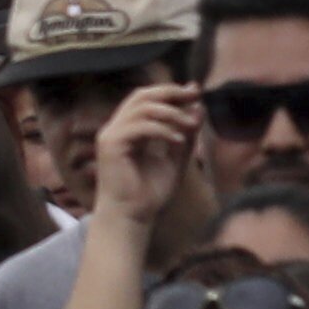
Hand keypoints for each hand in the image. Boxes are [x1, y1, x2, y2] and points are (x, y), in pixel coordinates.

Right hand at [89, 74, 205, 247]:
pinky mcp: (110, 145)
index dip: (170, 91)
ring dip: (171, 113)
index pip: (146, 99)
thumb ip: (185, 135)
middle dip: (170, 92)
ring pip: (141, 108)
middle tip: (194, 96)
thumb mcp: (176, 159)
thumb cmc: (150, 193)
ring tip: (190, 125)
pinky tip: (178, 140)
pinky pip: (139, 126)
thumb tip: (198, 108)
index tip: (195, 92)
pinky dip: (162, 129)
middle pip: (141, 95)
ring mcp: (110, 135)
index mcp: (128, 130)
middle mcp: (116, 128)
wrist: (132, 218)